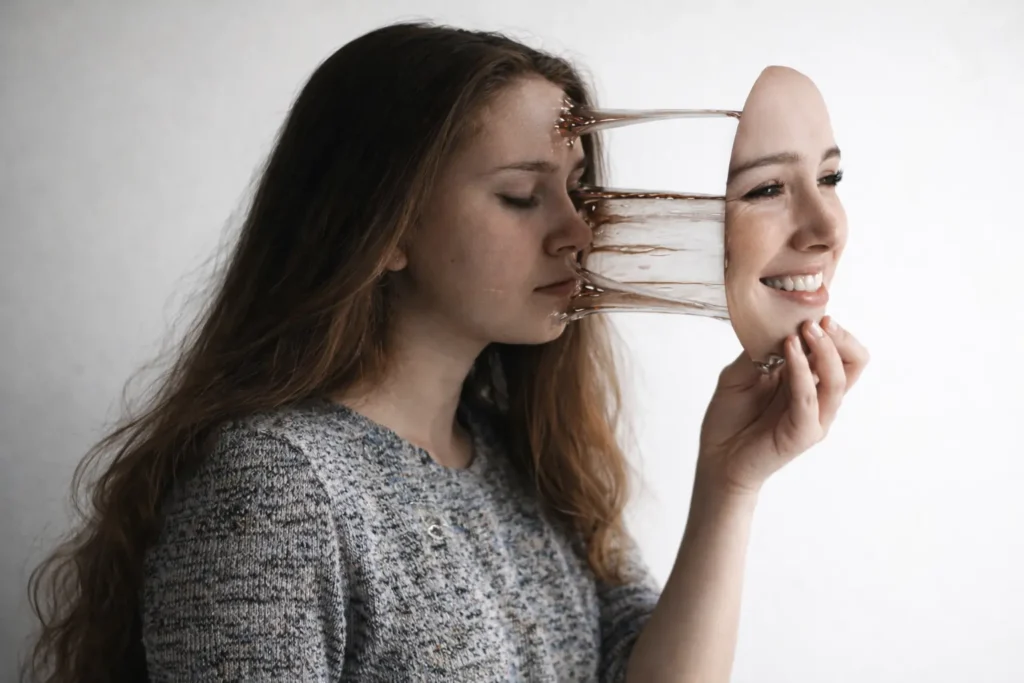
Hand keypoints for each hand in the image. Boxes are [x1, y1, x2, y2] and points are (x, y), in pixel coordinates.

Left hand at [696, 316, 869, 496]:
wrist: (717, 457)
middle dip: (840, 337)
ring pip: (838, 379)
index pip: (840, 352)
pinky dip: (802, 370)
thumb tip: (779, 321)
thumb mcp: (742, 372)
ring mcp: (814, 416)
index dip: (833, 330)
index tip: (813, 311)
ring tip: (806, 329)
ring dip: (824, 349)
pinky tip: (789, 349)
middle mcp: (817, 397)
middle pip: (853, 363)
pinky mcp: (803, 433)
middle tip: (820, 320)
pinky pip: (810, 398)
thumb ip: (762, 350)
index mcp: (808, 380)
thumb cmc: (731, 417)